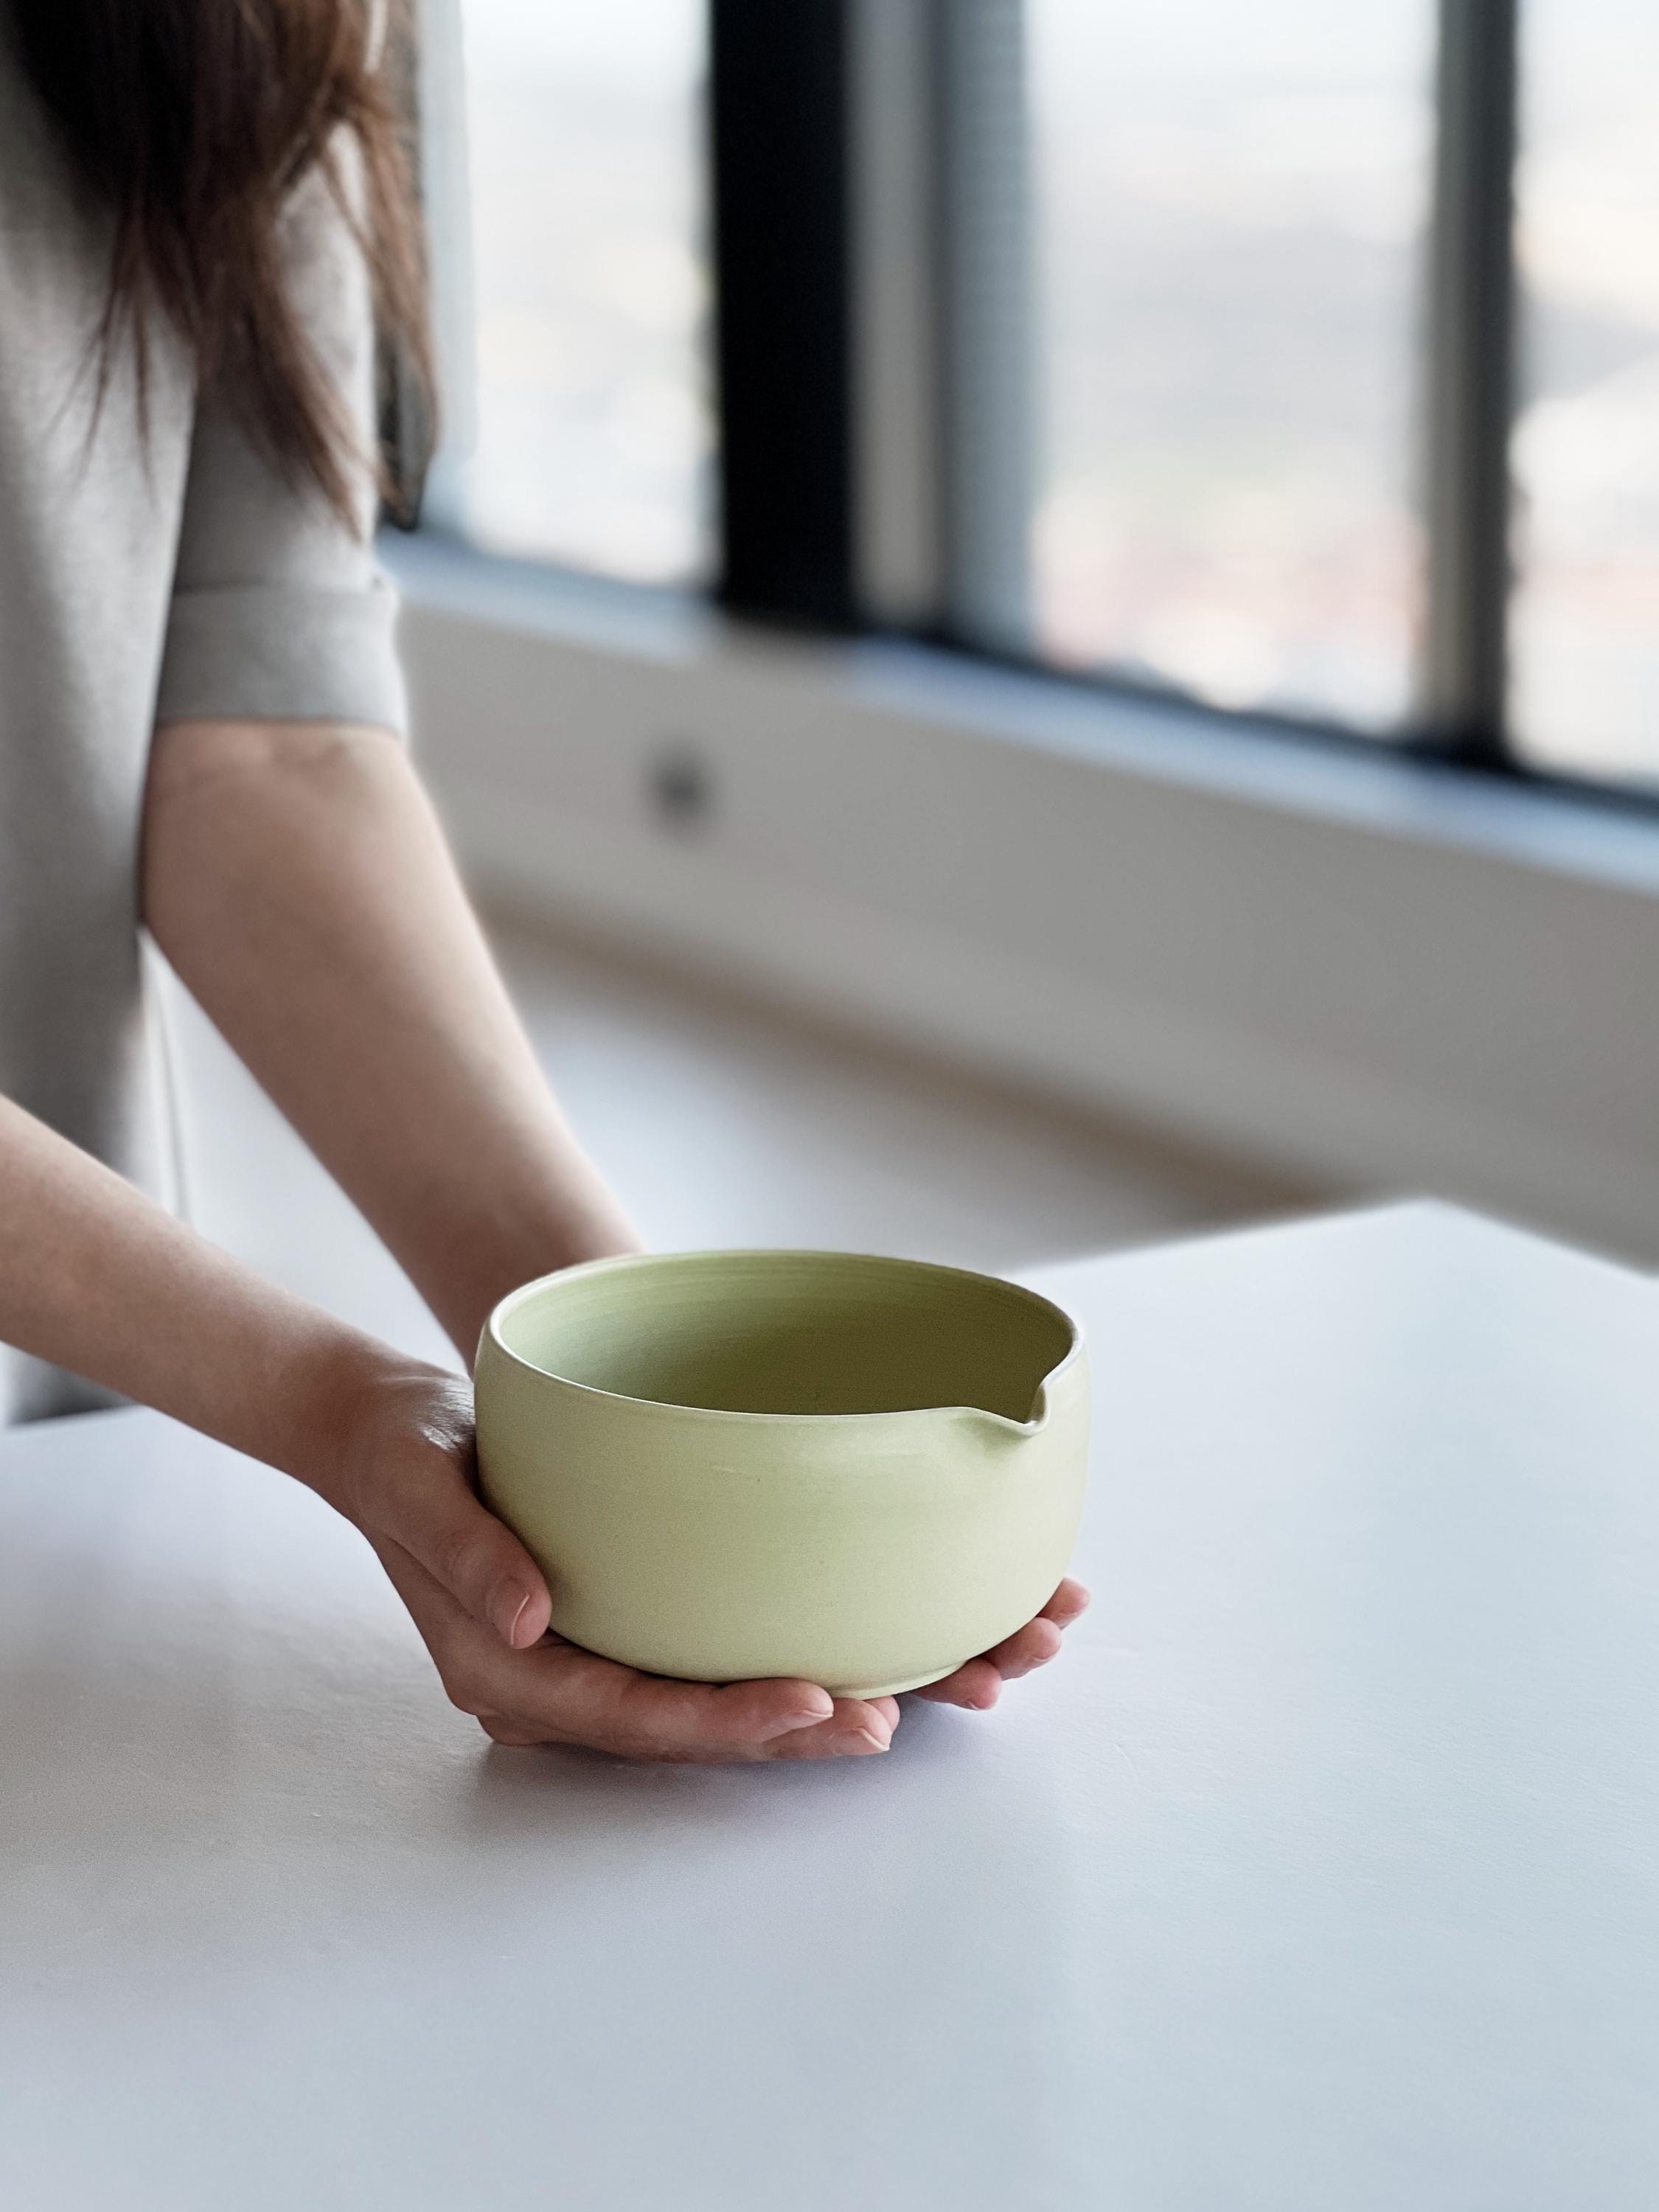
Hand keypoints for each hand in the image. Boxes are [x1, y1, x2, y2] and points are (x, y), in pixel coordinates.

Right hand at [326, 1367, 1086, 1762]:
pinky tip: (860, 1646)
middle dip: (789, 1732)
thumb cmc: (403, 1450)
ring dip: (805, 1706)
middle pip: (686, 1727)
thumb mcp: (420, 1482)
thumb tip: (528, 1620)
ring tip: (907, 1698)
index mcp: (506, 1670)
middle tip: (892, 1718)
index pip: (630, 1716)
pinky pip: (706, 1656)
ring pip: (707, 1701)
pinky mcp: (622, 1618)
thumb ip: (467, 1552)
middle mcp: (556, 1679)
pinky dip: (780, 1656)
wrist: (389, 1429)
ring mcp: (593, 1655)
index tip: (811, 1703)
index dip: (724, 1720)